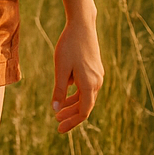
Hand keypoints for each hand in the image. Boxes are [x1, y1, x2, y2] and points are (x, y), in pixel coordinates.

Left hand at [50, 15, 102, 131]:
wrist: (82, 26)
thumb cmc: (69, 46)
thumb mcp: (61, 69)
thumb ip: (59, 90)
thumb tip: (56, 109)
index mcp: (90, 85)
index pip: (83, 112)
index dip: (72, 122)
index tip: (59, 128)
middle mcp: (97, 83)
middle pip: (85, 106)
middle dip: (71, 116)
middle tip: (56, 122)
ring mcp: (97, 76)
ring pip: (86, 97)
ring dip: (73, 105)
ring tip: (58, 111)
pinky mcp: (95, 70)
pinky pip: (86, 88)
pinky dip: (76, 94)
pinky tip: (66, 95)